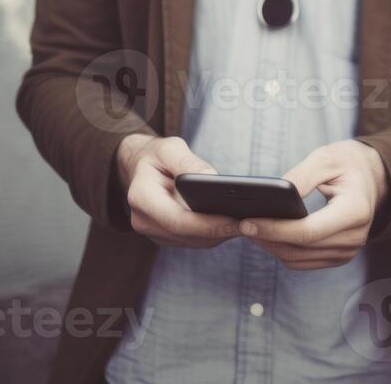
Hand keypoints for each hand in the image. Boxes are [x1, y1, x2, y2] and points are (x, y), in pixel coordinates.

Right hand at [120, 134, 240, 247]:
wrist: (138, 166)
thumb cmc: (157, 154)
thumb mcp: (170, 148)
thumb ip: (188, 162)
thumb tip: (213, 179)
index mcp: (141, 197)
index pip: (178, 219)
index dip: (208, 224)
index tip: (235, 220)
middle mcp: (143, 221)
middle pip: (188, 234)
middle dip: (219, 230)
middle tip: (252, 223)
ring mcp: (153, 232)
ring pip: (192, 241)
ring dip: (219, 235)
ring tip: (249, 223)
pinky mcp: (165, 235)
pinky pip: (192, 240)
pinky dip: (213, 233)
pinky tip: (234, 222)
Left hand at [238, 140, 388, 270]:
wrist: (370, 177)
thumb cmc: (347, 163)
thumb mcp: (326, 158)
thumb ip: (302, 175)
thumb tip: (275, 196)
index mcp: (356, 210)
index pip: (309, 231)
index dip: (275, 230)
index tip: (247, 222)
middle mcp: (355, 237)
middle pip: (300, 248)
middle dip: (266, 238)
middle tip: (239, 224)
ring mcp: (347, 251)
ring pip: (297, 260)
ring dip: (270, 247)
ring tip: (248, 229)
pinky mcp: (338, 256)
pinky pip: (302, 261)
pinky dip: (282, 251)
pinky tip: (266, 235)